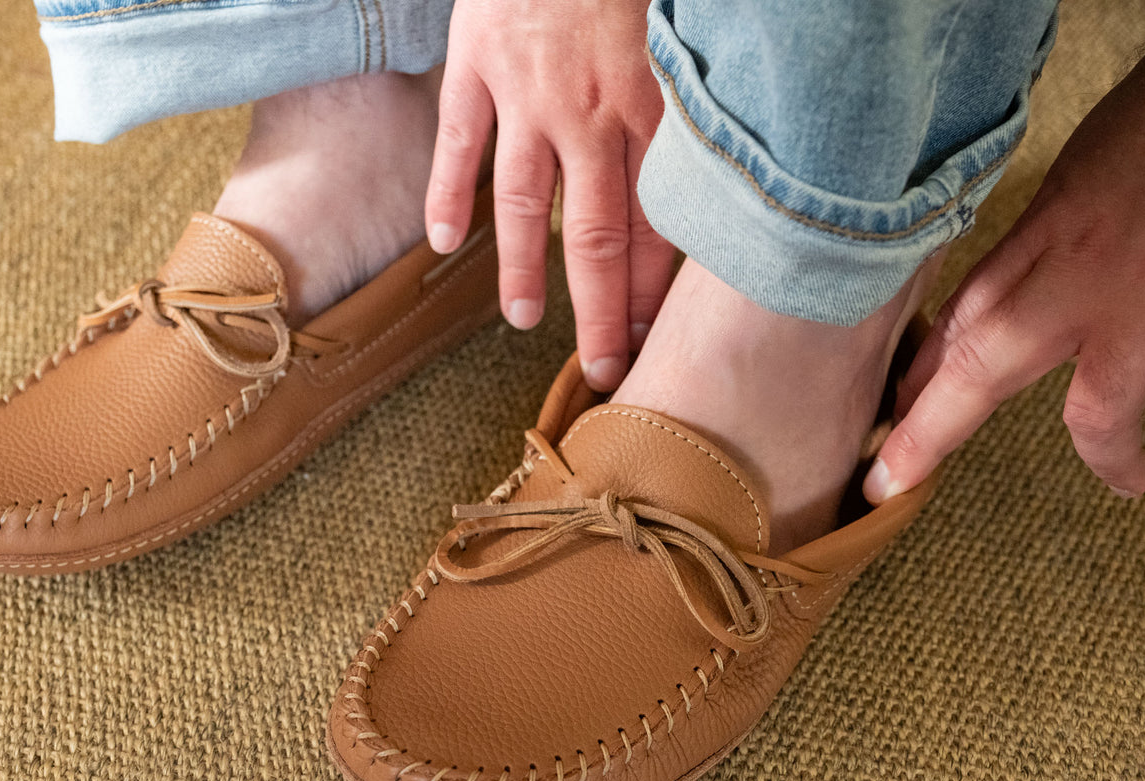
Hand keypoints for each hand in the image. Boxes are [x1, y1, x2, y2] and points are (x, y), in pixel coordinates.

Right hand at [425, 0, 674, 390]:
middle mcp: (592, 116)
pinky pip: (458, 141)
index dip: (651, 297)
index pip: (655, 230)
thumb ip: (684, 122)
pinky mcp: (477, 66)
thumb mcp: (682, 48)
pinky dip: (446, 192)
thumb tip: (702, 204)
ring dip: (522, 269)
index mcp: (651, 115)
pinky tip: (441, 241)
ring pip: (523, 202)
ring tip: (523, 320)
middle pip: (597, 238)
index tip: (651, 345)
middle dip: (602, 313)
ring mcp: (528, 94)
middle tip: (603, 368)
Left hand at [866, 1, 1144, 502]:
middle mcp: (1084, 280)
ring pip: (1101, 415)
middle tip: (894, 481)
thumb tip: (985, 315)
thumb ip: (1033, 251)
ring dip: (1109, 460)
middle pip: (982, 368)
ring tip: (1127, 482)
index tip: (884, 422)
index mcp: (1044, 238)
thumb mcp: (1072, 182)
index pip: (957, 319)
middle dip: (931, 430)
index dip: (915, 379)